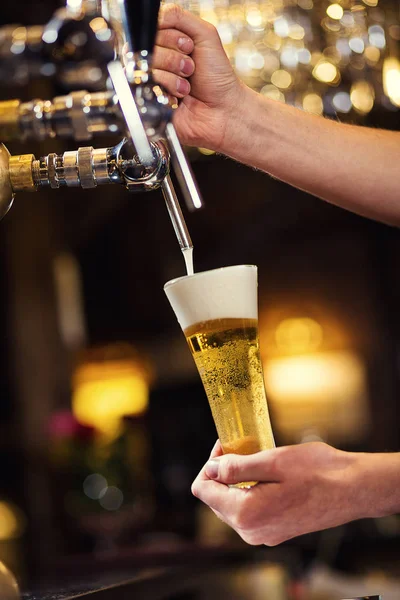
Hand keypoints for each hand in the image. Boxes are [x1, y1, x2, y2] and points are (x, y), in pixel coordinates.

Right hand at [153, 4, 244, 150]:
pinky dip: (169, 91)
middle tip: (191, 69)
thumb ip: (179, 17)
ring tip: (187, 86)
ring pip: (148, 67)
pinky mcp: (151, 101)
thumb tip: (156, 16)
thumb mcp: (205, 35)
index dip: (170, 38)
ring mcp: (152, 82)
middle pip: (147, 48)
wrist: (223, 111)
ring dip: (174, 77)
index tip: (189, 47)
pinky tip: (179, 98)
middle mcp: (157, 61)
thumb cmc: (218, 78)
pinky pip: (149, 88)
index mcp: (166, 43)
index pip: (151, 29)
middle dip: (175, 59)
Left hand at [191, 442, 382, 545]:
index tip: (225, 446)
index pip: (203, 490)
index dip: (209, 464)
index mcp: (246, 514)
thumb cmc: (318, 472)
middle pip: (215, 498)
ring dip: (236, 480)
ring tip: (254, 458)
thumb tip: (210, 469)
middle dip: (222, 472)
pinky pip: (249, 510)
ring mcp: (264, 534)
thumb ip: (236, 468)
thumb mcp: (272, 461)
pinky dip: (250, 490)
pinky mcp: (275, 531)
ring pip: (232, 504)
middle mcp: (251, 531)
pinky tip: (267, 475)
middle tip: (239, 447)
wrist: (354, 489)